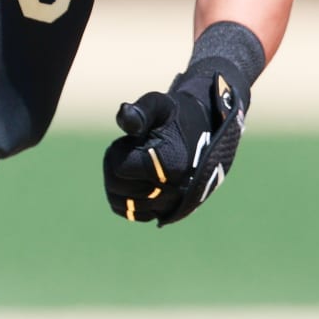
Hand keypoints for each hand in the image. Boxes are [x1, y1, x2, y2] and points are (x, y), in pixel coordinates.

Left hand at [102, 60, 247, 226]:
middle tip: (133, 149)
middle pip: (116, 187)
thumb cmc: (176, 115)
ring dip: (119, 181)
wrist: (203, 132)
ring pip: (122, 203)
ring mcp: (172, 204)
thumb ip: (140, 111)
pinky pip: (133, 213)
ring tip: (136, 163)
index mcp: (171, 163)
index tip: (134, 138)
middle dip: (116, 165)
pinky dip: (126, 199)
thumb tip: (124, 114)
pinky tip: (132, 180)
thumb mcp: (159, 105)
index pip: (119, 168)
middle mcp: (174, 190)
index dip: (119, 149)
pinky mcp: (169, 212)